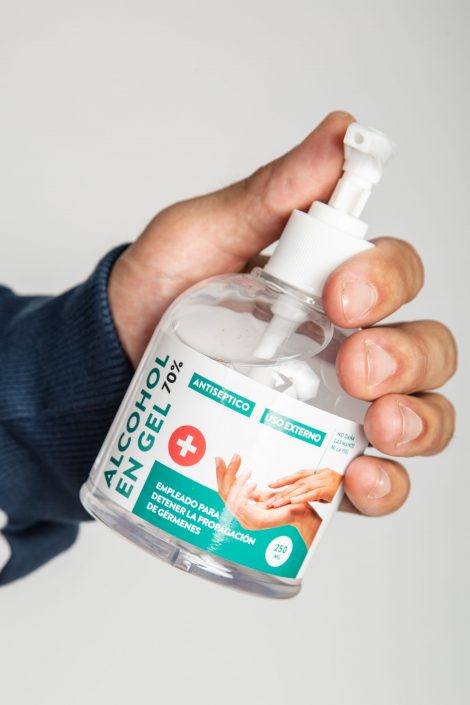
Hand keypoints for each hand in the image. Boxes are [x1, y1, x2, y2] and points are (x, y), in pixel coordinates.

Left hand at [109, 111, 456, 517]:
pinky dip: (383, 484)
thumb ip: (269, 192)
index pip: (396, 273)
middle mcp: (347, 342)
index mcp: (331, 282)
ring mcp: (336, 404)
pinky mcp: (313, 453)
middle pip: (424, 346)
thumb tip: (340, 132)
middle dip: (406, 357)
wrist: (111, 366)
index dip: (387, 281)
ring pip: (419, 410)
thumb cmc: (155, 293)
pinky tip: (359, 481)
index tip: (339, 294)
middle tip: (355, 369)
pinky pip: (374, 476)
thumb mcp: (203, 234)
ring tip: (379, 430)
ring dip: (416, 422)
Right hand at [215, 455, 319, 546]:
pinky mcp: (256, 521)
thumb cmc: (285, 503)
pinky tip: (252, 482)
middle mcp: (241, 518)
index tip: (220, 458)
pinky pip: (241, 505)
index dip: (221, 475)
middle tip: (232, 456)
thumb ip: (250, 492)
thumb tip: (239, 479)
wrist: (302, 511)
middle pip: (224, 494)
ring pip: (231, 498)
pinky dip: (244, 492)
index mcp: (242, 512)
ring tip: (249, 471)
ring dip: (237, 481)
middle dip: (225, 473)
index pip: (224, 492)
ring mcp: (247, 521)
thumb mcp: (264, 495)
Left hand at [267, 469, 342, 506]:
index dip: (283, 479)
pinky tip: (293, 502)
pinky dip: (303, 497)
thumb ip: (314, 490)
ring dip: (288, 497)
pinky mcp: (330, 490)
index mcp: (318, 473)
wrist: (360, 484)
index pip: (297, 475)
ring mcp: (325, 481)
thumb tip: (299, 498)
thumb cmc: (343, 488)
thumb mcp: (327, 488)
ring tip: (276, 504)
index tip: (270, 484)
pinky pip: (314, 493)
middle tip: (269, 502)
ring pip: (302, 488)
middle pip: (297, 483)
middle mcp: (320, 475)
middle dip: (282, 493)